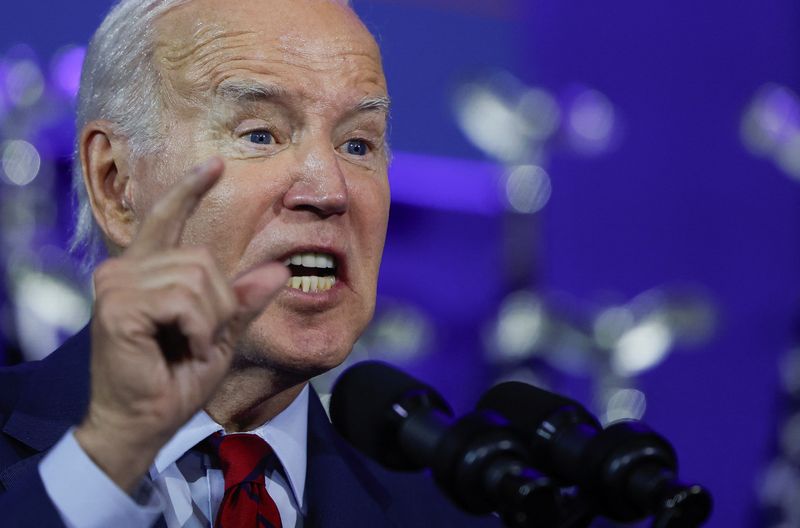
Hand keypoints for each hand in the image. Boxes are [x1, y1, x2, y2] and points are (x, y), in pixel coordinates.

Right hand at [74, 158, 288, 491]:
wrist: (147, 422)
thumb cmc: (176, 380)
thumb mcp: (221, 334)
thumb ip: (243, 301)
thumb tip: (279, 271)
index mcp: (147, 271)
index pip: (167, 217)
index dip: (191, 190)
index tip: (215, 165)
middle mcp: (124, 270)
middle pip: (202, 258)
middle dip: (220, 303)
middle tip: (201, 340)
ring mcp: (116, 285)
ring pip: (197, 277)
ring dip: (209, 320)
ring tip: (189, 346)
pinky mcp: (118, 306)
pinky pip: (184, 299)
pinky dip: (197, 329)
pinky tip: (182, 349)